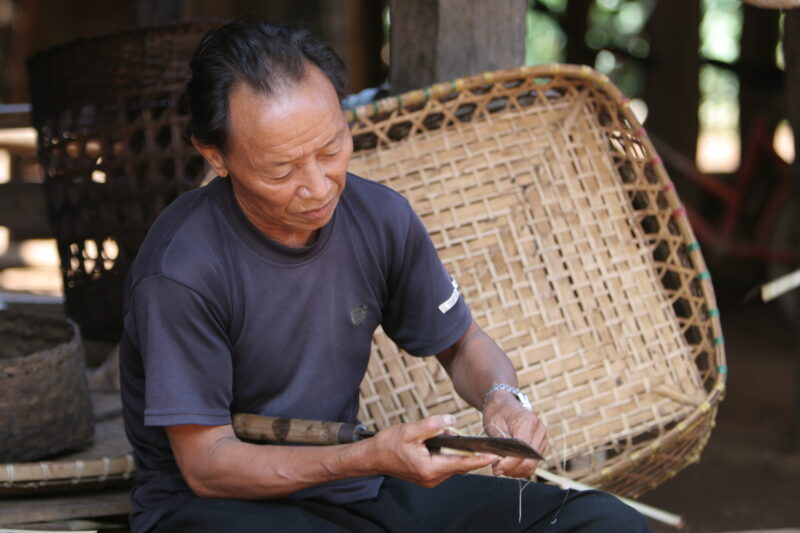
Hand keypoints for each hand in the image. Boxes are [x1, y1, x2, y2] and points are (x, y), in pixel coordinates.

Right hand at [367, 415, 498, 487]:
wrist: (373, 457)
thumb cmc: (389, 444)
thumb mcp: (410, 430)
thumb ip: (432, 425)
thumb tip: (451, 419)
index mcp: (429, 468)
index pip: (461, 464)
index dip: (479, 459)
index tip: (495, 455)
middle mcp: (433, 478)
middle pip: (458, 464)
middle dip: (463, 449)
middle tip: (456, 433)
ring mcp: (431, 479)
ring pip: (452, 464)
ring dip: (453, 452)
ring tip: (440, 436)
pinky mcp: (428, 477)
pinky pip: (445, 465)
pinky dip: (446, 455)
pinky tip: (437, 444)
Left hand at [482, 392, 546, 477]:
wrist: (504, 404)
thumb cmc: (497, 412)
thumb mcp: (493, 425)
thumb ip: (497, 444)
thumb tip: (497, 462)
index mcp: (528, 421)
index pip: (523, 450)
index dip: (510, 463)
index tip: (497, 469)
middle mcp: (539, 430)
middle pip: (529, 461)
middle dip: (512, 469)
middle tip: (496, 471)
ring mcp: (542, 438)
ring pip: (532, 465)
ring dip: (516, 471)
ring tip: (501, 468)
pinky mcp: (540, 445)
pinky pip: (533, 463)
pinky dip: (520, 469)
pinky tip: (508, 467)